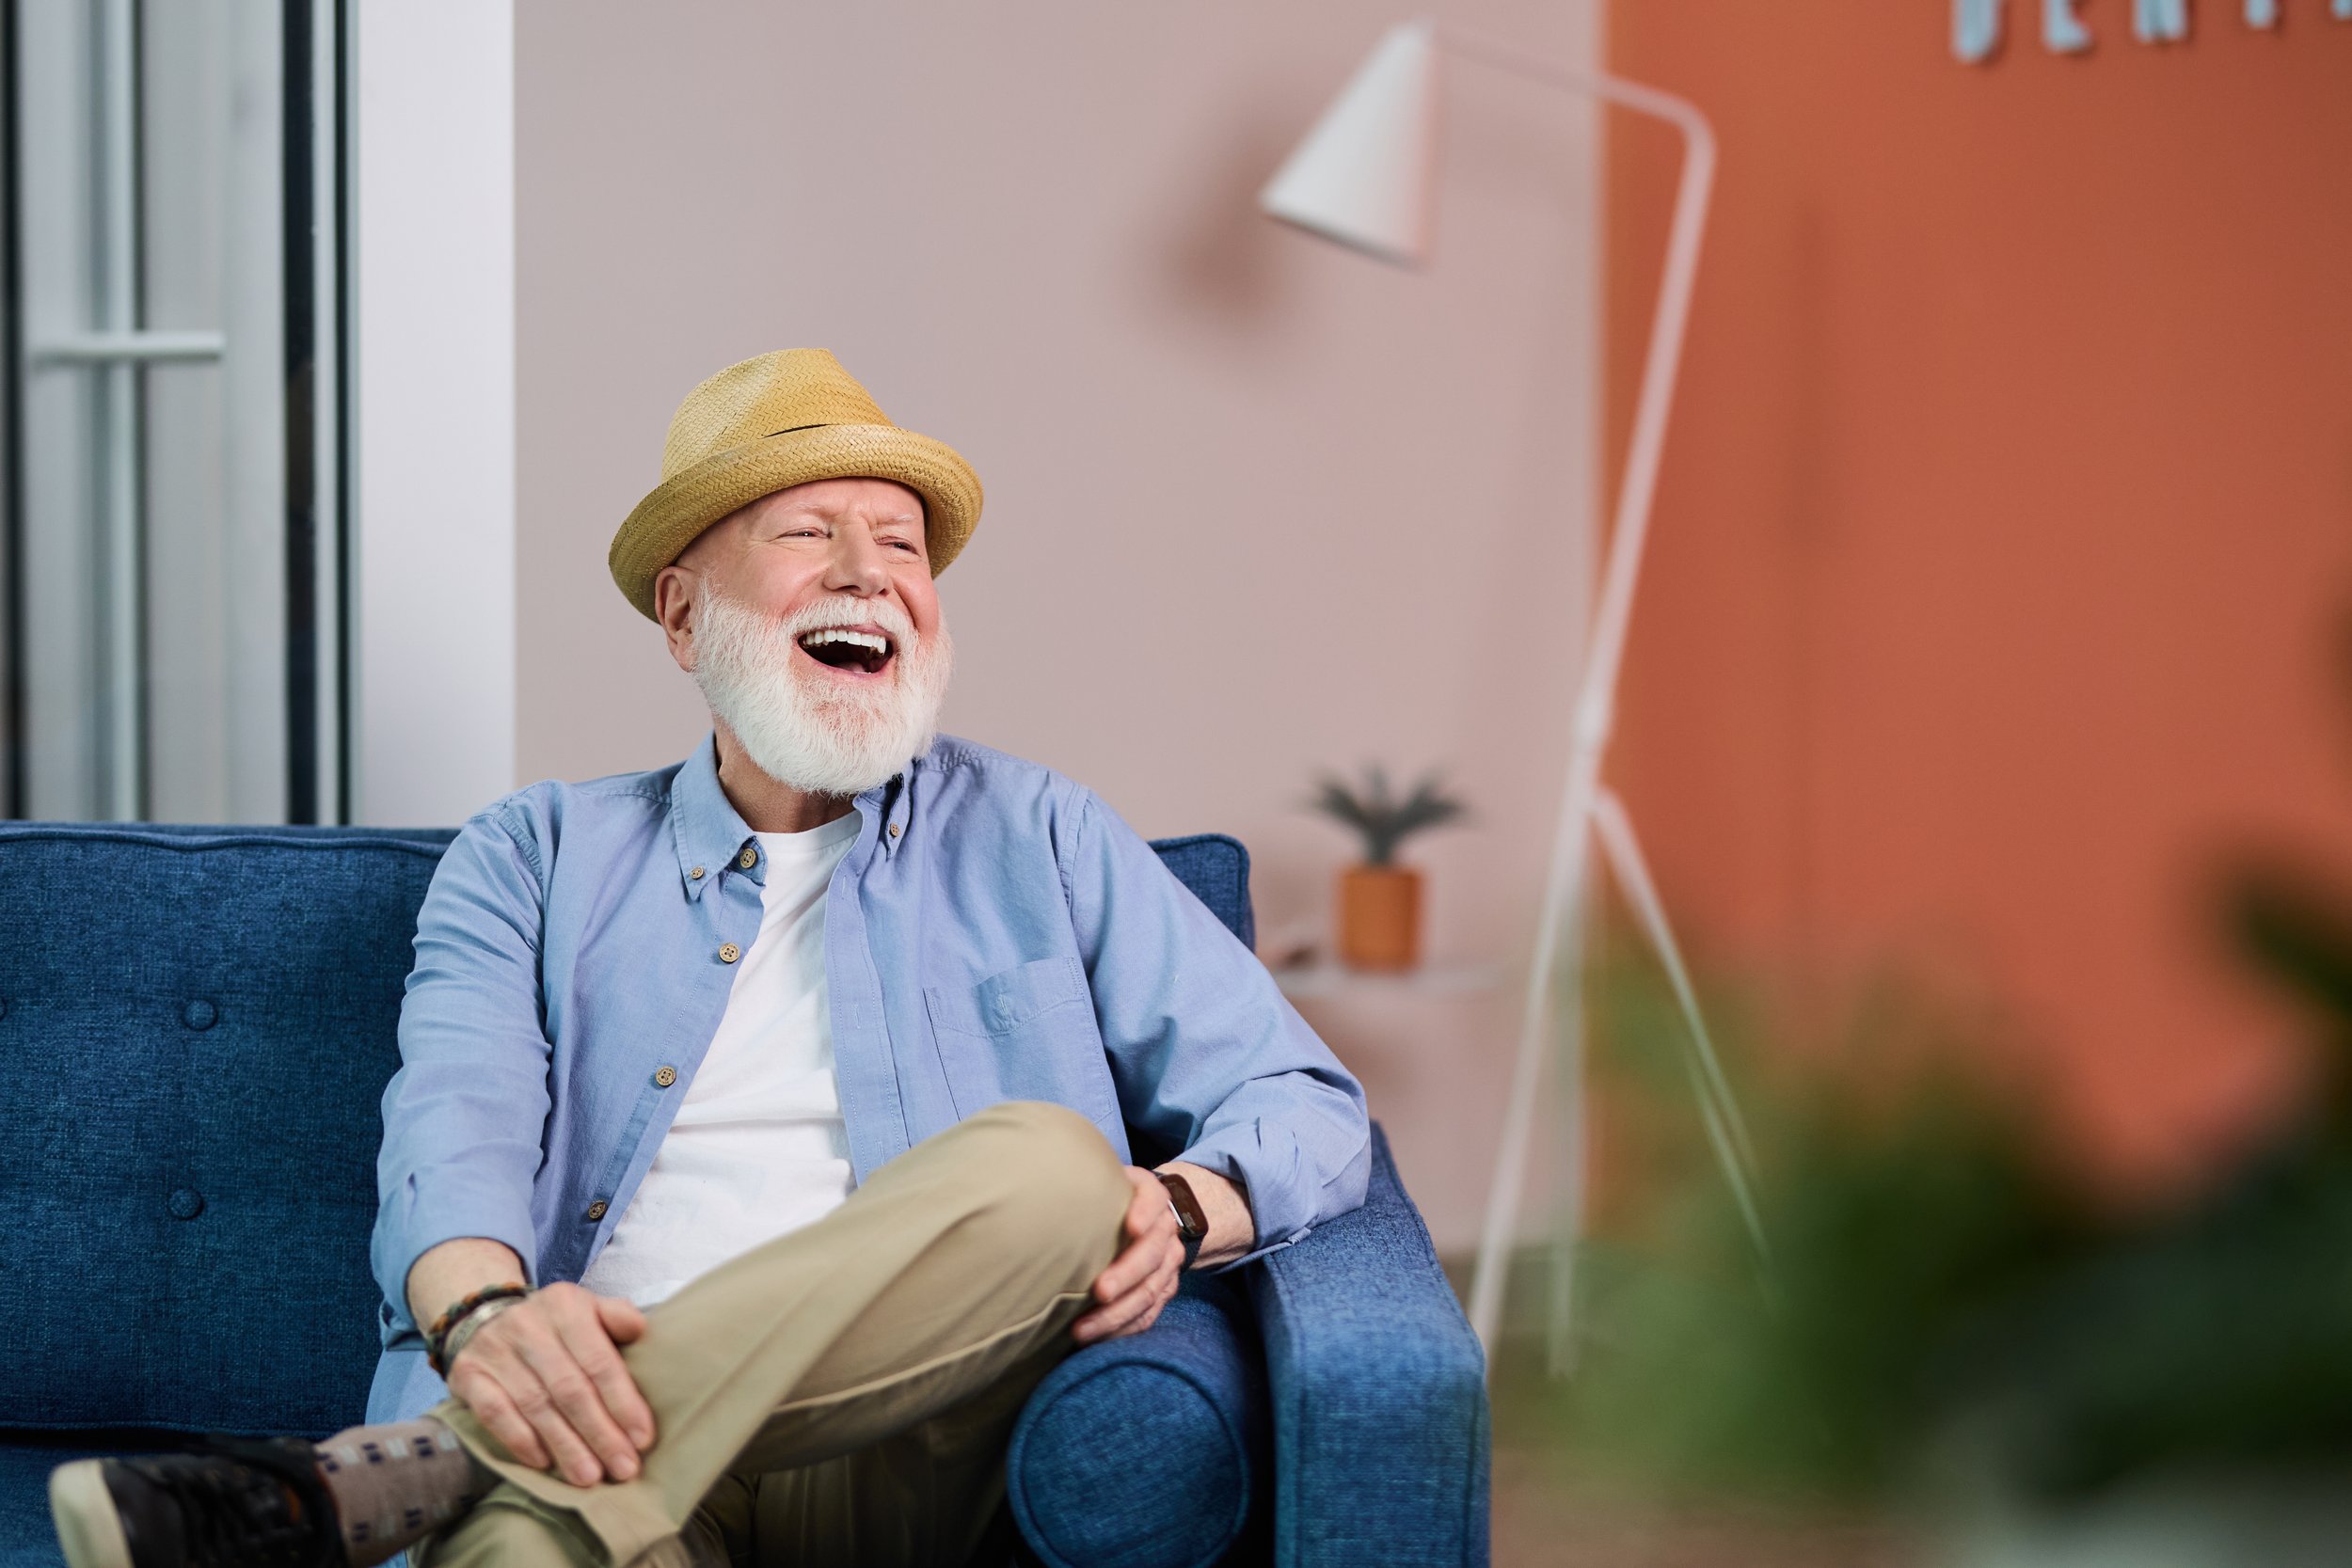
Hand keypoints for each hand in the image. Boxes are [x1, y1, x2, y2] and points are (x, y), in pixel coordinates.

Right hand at [443, 1282, 656, 1486]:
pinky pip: (494, 1413)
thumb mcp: (588, 1309)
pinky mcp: (467, 1374)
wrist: (486, 1319)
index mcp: (565, 1306)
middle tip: (623, 1468)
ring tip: (589, 1477)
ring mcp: (494, 1350)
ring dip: (565, 1446)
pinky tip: (543, 1464)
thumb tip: (641, 1329)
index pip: (599, 1361)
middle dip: (599, 1433)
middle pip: (569, 1389)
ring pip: (535, 1405)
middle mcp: (528, 1324)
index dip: (622, 1402)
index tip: (642, 1438)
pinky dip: (520, 1441)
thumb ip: (617, 1316)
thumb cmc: (554, 1326)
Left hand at [1072, 1166, 1183, 1344]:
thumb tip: (1036, 1191)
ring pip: (1149, 1292)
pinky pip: (1147, 1316)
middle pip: (1152, 1254)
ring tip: (1082, 1329)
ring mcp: (1168, 1264)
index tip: (1131, 1227)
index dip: (1145, 1212)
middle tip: (1100, 1291)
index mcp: (1152, 1196)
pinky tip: (1095, 1338)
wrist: (1148, 1216)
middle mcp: (1165, 1230)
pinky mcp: (1163, 1291)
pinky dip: (1122, 1329)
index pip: (1154, 1199)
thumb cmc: (1111, 1198)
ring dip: (1117, 1314)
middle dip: (1126, 1274)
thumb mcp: (1105, 1180)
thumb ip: (1084, 1182)